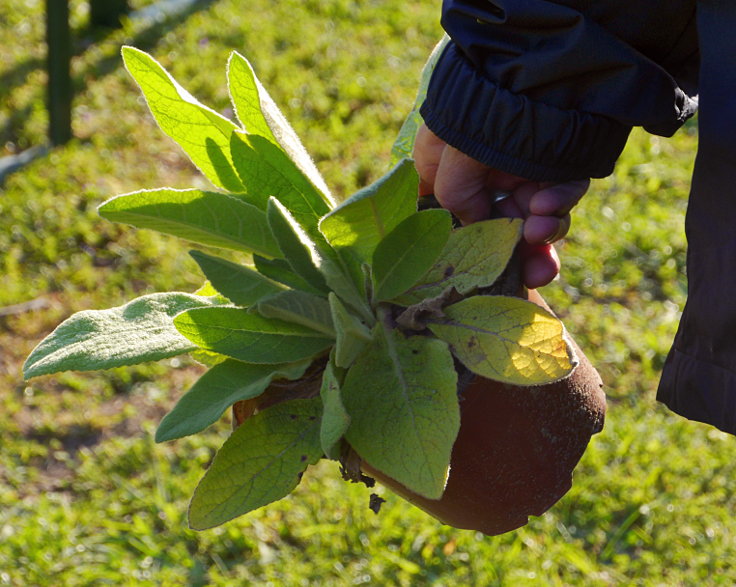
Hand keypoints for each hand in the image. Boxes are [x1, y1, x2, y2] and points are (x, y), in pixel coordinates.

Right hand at [413, 124, 588, 287]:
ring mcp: (522, 168)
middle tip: (531, 272)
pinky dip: (559, 204)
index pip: (455, 220)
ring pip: (536, 218)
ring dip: (541, 232)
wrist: (535, 68)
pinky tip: (547, 203)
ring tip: (539, 231)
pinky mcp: (558, 163)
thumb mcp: (448, 161)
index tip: (486, 273)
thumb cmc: (477, 111)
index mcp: (449, 172)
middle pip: (501, 228)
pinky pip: (562, 195)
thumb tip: (477, 227)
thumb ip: (455, 199)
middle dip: (517, 253)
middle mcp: (485, 174)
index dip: (472, 249)